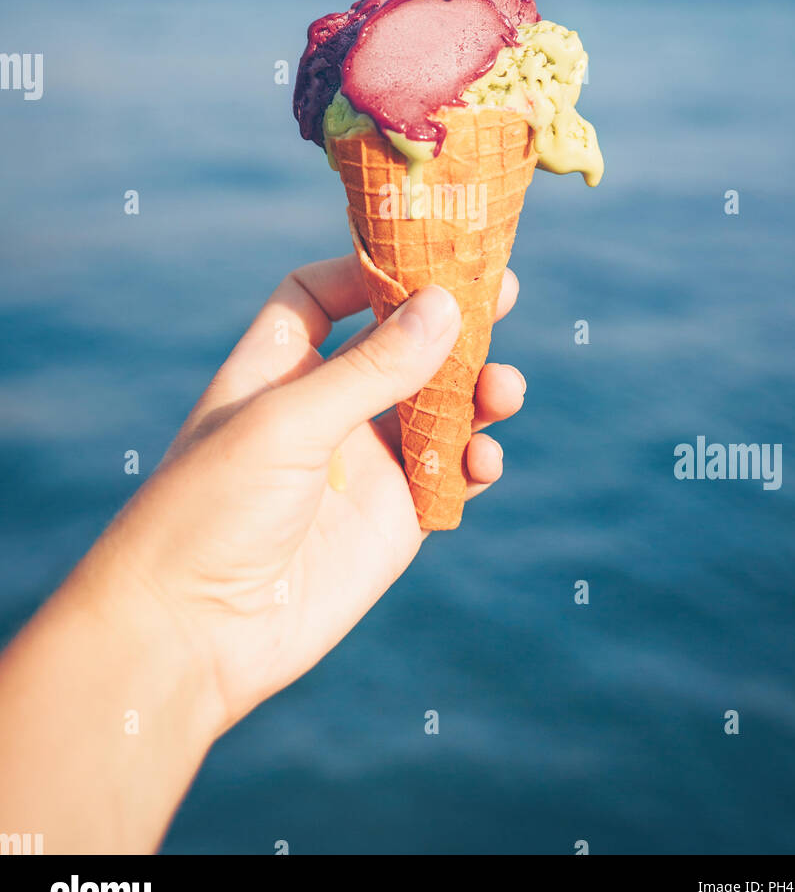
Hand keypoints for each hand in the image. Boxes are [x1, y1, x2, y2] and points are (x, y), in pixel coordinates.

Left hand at [102, 254, 525, 734]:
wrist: (192, 634)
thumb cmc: (210, 511)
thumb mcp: (287, 423)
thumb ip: (371, 367)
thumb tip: (446, 305)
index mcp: (280, 366)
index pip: (328, 294)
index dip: (374, 270)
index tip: (429, 257)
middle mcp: (326, 406)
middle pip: (401, 342)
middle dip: (452, 321)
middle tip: (506, 294)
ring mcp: (364, 463)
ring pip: (440, 405)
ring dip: (479, 389)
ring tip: (503, 390)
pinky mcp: (396, 519)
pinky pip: (453, 474)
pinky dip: (479, 460)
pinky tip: (483, 461)